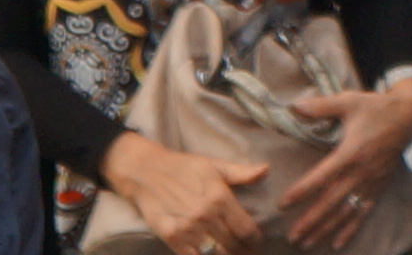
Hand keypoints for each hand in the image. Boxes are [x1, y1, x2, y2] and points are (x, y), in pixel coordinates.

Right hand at [97, 128, 270, 254]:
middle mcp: (206, 215)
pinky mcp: (171, 238)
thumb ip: (241, 173)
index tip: (258, 242)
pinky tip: (211, 254)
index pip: (246, 228)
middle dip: (244, 251)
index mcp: (220, 197)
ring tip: (232, 253)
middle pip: (233, 244)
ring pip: (216, 253)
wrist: (146, 173)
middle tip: (247, 252)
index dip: (255, 240)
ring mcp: (188, 228)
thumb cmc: (183, 167)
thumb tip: (266, 170)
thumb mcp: (214, 165)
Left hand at [278, 73, 411, 242]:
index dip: (302, 192)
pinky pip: (364, 212)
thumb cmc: (376, 107)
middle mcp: (360, 171)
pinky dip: (351, 229)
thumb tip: (294, 105)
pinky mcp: (379, 186)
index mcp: (351, 151)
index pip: (321, 177)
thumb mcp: (349, 101)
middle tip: (292, 236)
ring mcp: (371, 182)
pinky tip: (338, 243)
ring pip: (345, 211)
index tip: (283, 205)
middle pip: (332, 201)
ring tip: (307, 243)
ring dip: (326, 229)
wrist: (409, 115)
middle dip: (311, 220)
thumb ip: (321, 106)